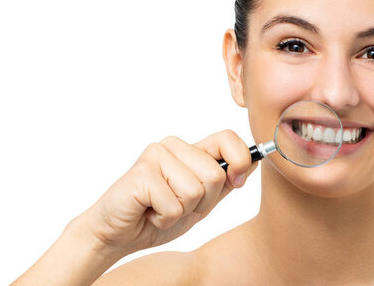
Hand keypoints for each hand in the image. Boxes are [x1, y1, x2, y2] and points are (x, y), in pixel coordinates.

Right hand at [79, 131, 256, 254]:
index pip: (228, 138)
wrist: (118, 234)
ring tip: (161, 208)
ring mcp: (156, 155)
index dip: (240, 160)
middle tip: (178, 205)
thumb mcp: (202, 202)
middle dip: (203, 202)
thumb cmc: (157, 215)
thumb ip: (225, 183)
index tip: (237, 181)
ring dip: (181, 212)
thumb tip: (255, 161)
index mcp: (191, 150)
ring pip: (196, 190)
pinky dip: (164, 219)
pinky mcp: (141, 173)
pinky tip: (149, 212)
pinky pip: (175, 205)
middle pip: (215, 174)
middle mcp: (174, 146)